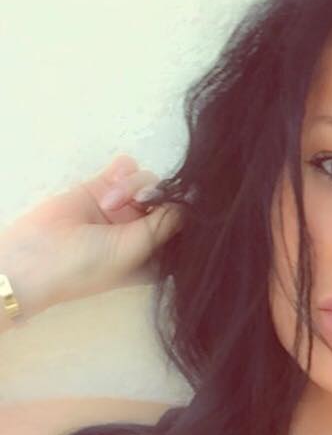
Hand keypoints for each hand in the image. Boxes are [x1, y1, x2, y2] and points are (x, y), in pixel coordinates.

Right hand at [0, 154, 184, 318]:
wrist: (38, 256)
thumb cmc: (90, 266)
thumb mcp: (137, 249)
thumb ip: (165, 225)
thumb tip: (191, 206)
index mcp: (157, 256)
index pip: (185, 230)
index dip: (189, 215)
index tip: (190, 204)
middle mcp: (143, 232)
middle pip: (170, 201)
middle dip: (160, 196)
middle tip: (142, 201)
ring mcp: (124, 209)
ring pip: (148, 183)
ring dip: (134, 186)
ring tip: (110, 202)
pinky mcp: (104, 188)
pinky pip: (126, 170)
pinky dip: (125, 169)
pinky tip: (115, 176)